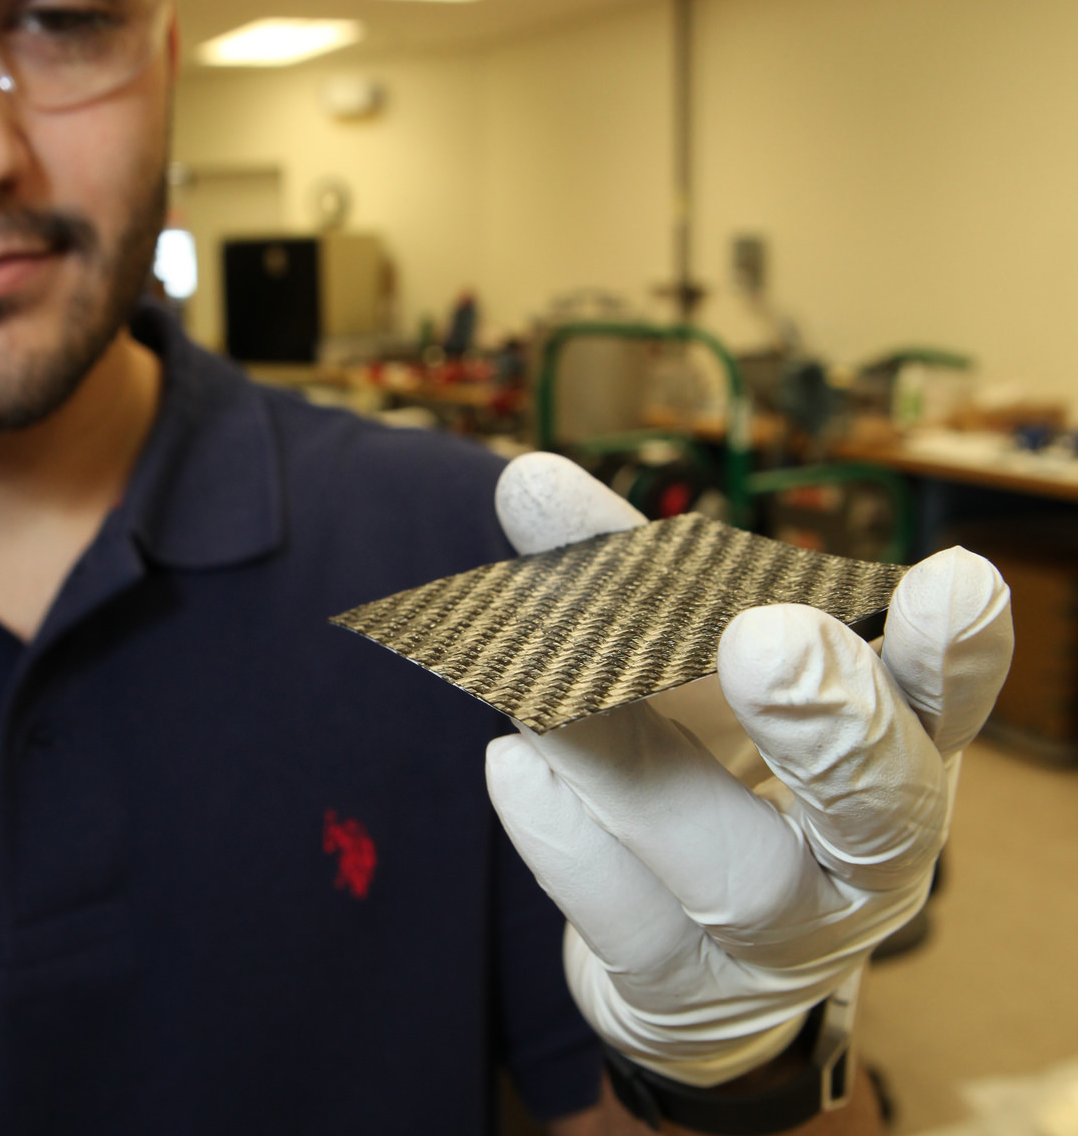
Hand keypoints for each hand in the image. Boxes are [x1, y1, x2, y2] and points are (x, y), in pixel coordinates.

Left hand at [485, 454, 1012, 1086]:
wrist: (683, 952)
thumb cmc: (711, 775)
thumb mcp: (692, 671)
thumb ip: (629, 582)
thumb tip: (529, 479)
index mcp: (892, 755)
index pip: (944, 704)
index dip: (957, 651)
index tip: (956, 579)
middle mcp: (861, 861)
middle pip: (882, 810)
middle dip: (828, 721)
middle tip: (765, 637)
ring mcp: (780, 943)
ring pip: (732, 869)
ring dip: (635, 761)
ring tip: (551, 684)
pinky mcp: (683, 994)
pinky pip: (629, 928)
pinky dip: (568, 841)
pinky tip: (515, 766)